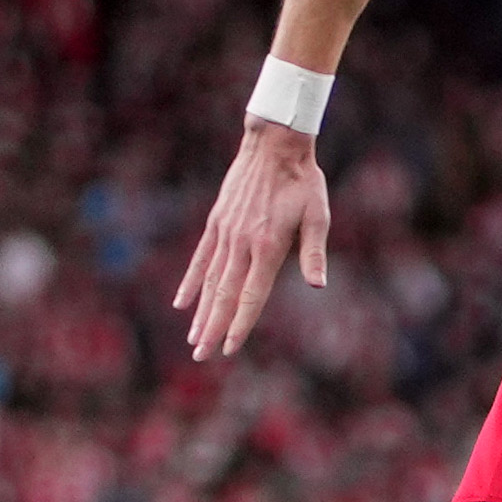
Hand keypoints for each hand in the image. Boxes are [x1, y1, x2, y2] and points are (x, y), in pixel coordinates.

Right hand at [175, 119, 330, 361]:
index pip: (251, 295)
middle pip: (225, 295)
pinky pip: (201, 258)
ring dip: (201, 313)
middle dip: (214, 328)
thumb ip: (314, 253)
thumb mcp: (318, 215)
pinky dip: (191, 282)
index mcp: (268, 246)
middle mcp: (242, 243)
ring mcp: (225, 233)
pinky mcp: (217, 222)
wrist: (274, 145)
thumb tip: (319, 285)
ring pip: (210, 281)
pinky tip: (181, 303)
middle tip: (202, 356)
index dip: (240, 324)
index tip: (230, 349)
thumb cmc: (302, 182)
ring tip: (193, 339)